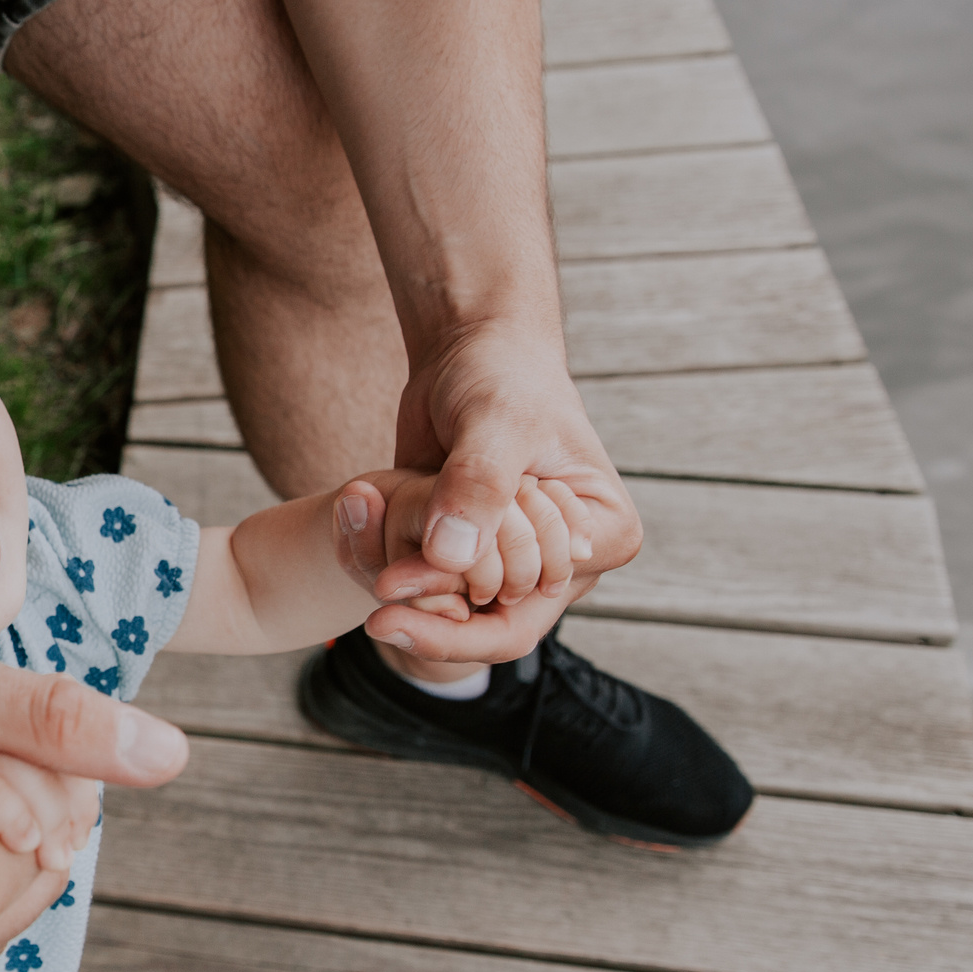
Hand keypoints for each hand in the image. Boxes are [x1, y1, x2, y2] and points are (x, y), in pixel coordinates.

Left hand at [375, 330, 636, 661]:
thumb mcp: (495, 420)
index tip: (389, 587)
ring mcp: (520, 560)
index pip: (534, 607)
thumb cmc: (501, 374)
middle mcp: (567, 562)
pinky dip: (399, 572)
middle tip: (374, 590)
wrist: (472, 348)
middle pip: (493, 623)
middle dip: (431, 609)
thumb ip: (479, 485)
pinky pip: (434, 586)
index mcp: (605, 537)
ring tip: (368, 567)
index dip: (464, 616)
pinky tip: (368, 546)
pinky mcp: (475, 550)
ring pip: (459, 611)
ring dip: (410, 595)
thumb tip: (453, 557)